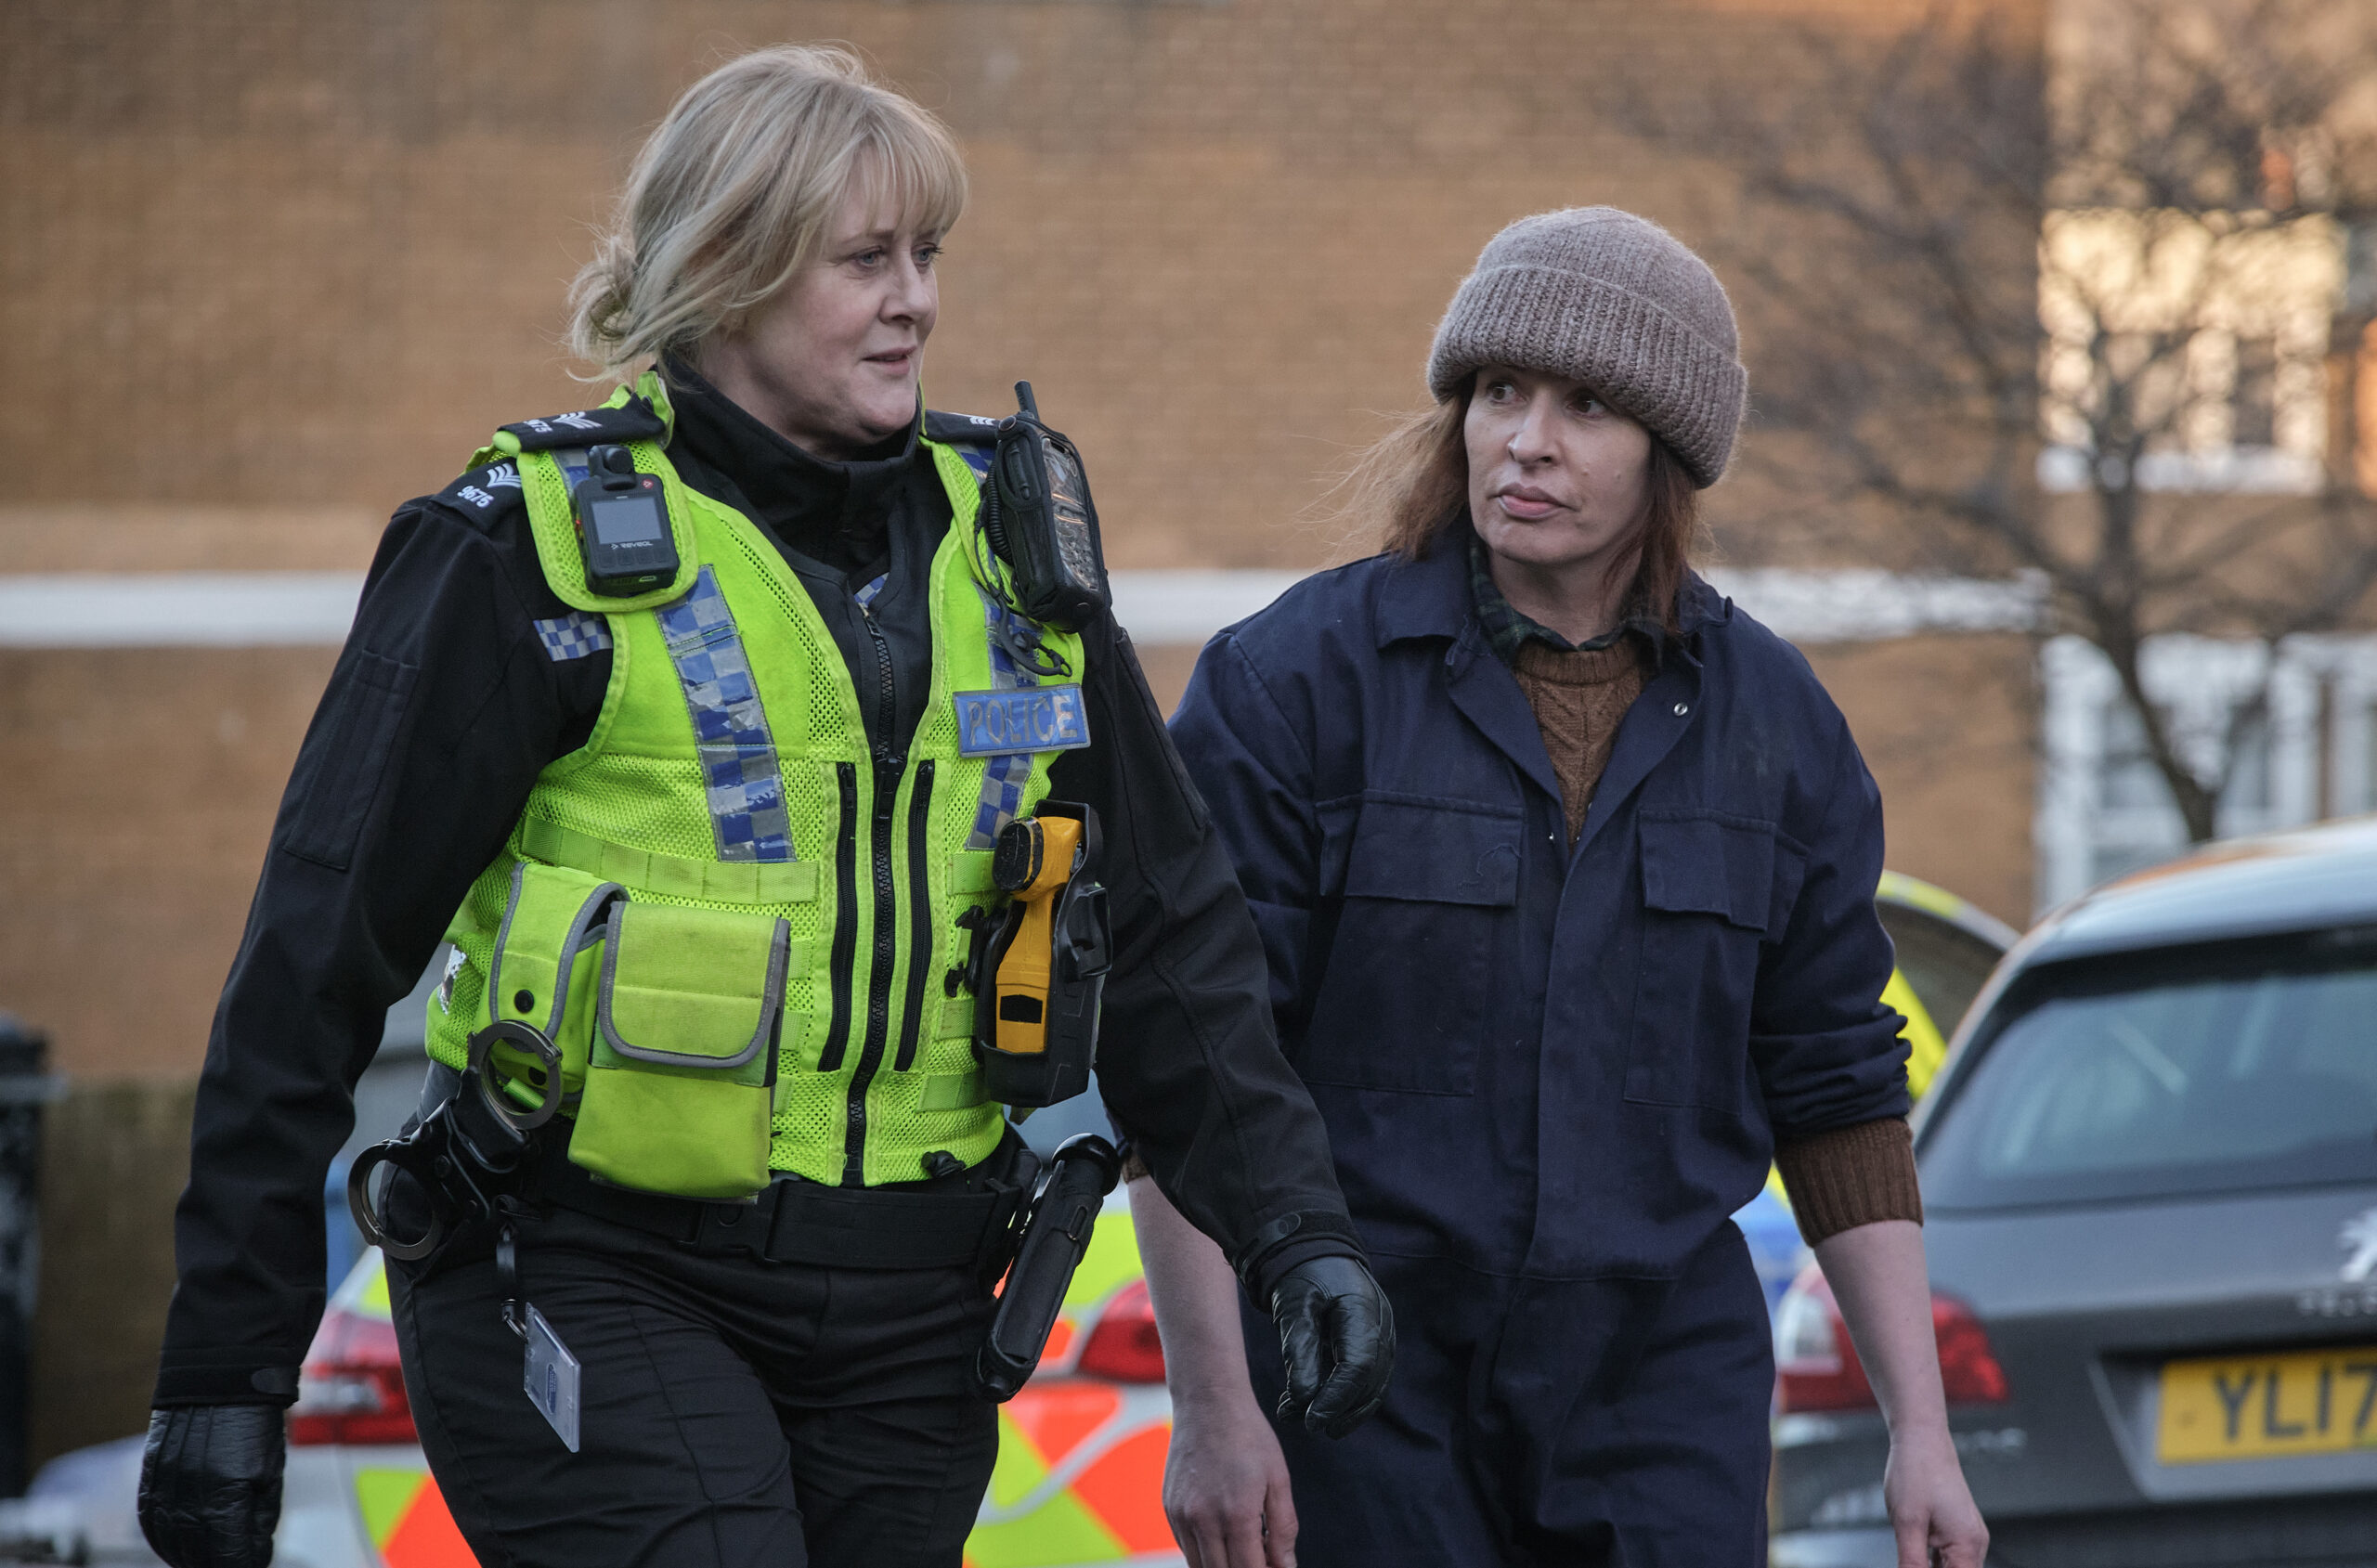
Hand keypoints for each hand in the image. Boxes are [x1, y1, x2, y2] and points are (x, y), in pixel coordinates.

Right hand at [138, 1405, 285, 1567]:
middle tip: (237, 1558)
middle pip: (200, 1559)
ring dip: (191, 1558)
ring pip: (172, 1547)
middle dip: (221, 1563)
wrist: (217, 1383)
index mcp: (225, 1501)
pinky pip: (152, 1526)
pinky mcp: (148, 1484)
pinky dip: (166, 1541)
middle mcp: (188, 1503)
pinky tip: (181, 1544)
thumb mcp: (269, 1474)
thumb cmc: (251, 1425)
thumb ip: (260, 1519)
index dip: (247, 1563)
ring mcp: (164, 1494)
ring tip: (211, 1556)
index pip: (233, 1559)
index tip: (255, 1560)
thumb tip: (254, 1556)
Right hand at [1164, 1390, 1297, 1567]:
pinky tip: (1223, 1538)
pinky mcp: (1169, 1508)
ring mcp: (1182, 1515)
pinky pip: (1186, 1547)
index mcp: (1237, 1514)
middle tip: (1261, 1560)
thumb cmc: (1248, 1436)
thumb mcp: (1278, 1480)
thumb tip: (1286, 1567)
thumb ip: (1283, 1529)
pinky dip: (1204, 1554)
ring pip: (1200, 1567)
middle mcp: (1204, 1519)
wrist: (1208, 1401)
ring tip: (1244, 1551)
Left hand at [1268, 1255, 1393, 1438]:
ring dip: (1339, 1408)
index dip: (1336, 1399)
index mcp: (1363, 1309)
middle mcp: (1382, 1325)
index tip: (1311, 1421)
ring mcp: (1383, 1335)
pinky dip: (1341, 1397)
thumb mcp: (1293, 1306)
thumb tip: (1303, 1399)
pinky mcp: (1374, 1345)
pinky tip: (1309, 1405)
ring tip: (1299, 1417)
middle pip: (1370, 1382)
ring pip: (1371, 1386)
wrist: (1315, 1253)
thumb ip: (1298, 1349)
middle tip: (1300, 1421)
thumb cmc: (1302, 1276)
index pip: (1358, 1366)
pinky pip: (1366, 1379)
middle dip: (1338, 1409)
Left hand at [1883, 1425, 1986, 1567]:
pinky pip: (1948, 1558)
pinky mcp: (1957, 1530)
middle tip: (1909, 1559)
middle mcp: (1974, 1543)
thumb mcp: (1907, 1524)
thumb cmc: (1916, 1473)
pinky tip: (1914, 1559)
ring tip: (1911, 1554)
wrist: (1921, 1439)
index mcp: (1967, 1545)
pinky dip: (1932, 1564)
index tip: (1913, 1567)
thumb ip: (1912, 1563)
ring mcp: (1967, 1536)